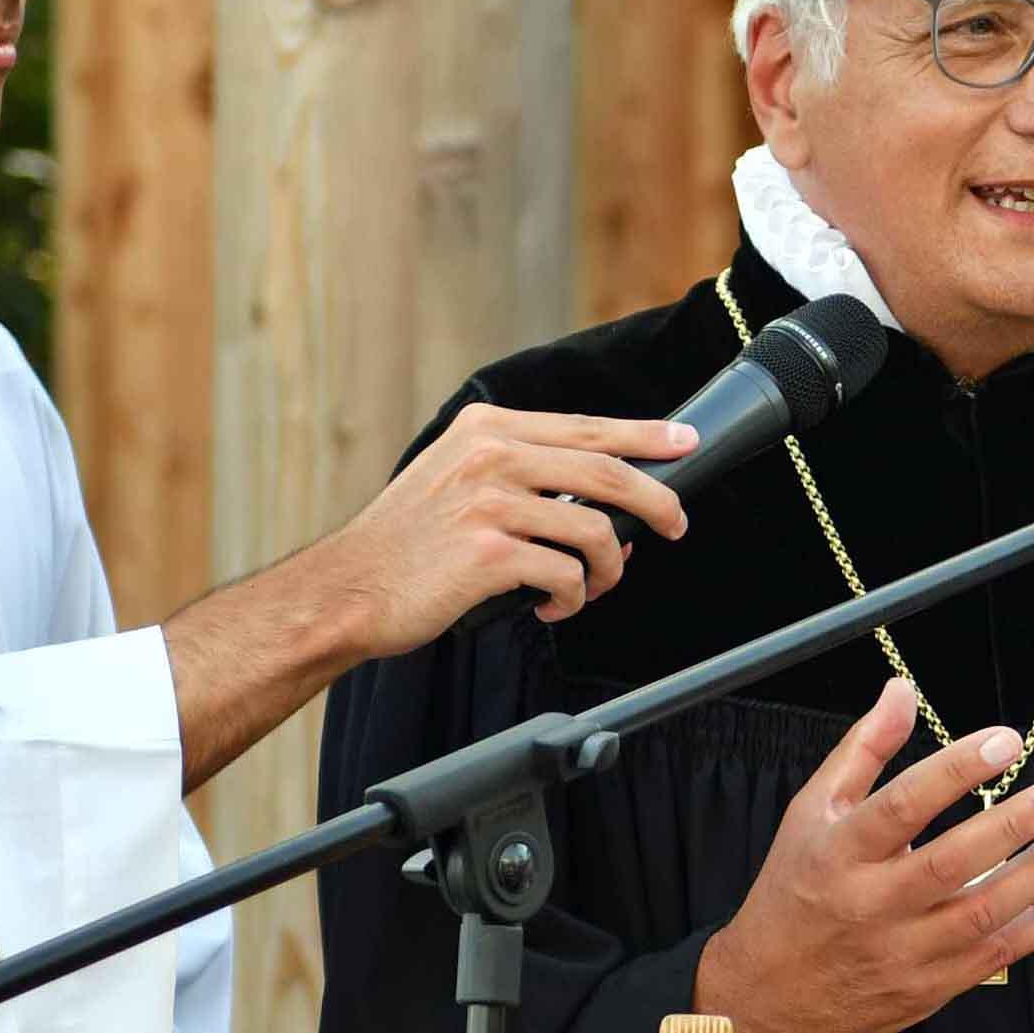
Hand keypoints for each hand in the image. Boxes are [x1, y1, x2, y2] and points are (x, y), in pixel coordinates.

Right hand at [163, 406, 698, 792]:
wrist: (348, 589)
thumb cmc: (407, 544)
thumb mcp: (454, 477)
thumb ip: (514, 467)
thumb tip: (592, 487)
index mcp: (487, 429)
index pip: (586, 427)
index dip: (645, 436)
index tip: (685, 443)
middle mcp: (490, 455)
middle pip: (606, 471)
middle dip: (656, 502)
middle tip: (675, 527)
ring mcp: (490, 502)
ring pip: (595, 530)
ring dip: (609, 569)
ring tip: (592, 587)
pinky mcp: (490, 554)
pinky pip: (567, 576)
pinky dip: (571, 598)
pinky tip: (551, 605)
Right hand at [691, 681, 1033, 1032]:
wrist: (767, 993)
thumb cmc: (796, 890)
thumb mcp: (812, 812)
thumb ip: (862, 750)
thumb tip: (901, 690)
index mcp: (839, 852)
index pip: (903, 805)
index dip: (956, 770)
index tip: (1006, 742)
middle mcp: (870, 903)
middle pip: (950, 863)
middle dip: (1014, 825)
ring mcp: (902, 951)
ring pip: (982, 912)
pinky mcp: (929, 988)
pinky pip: (995, 954)